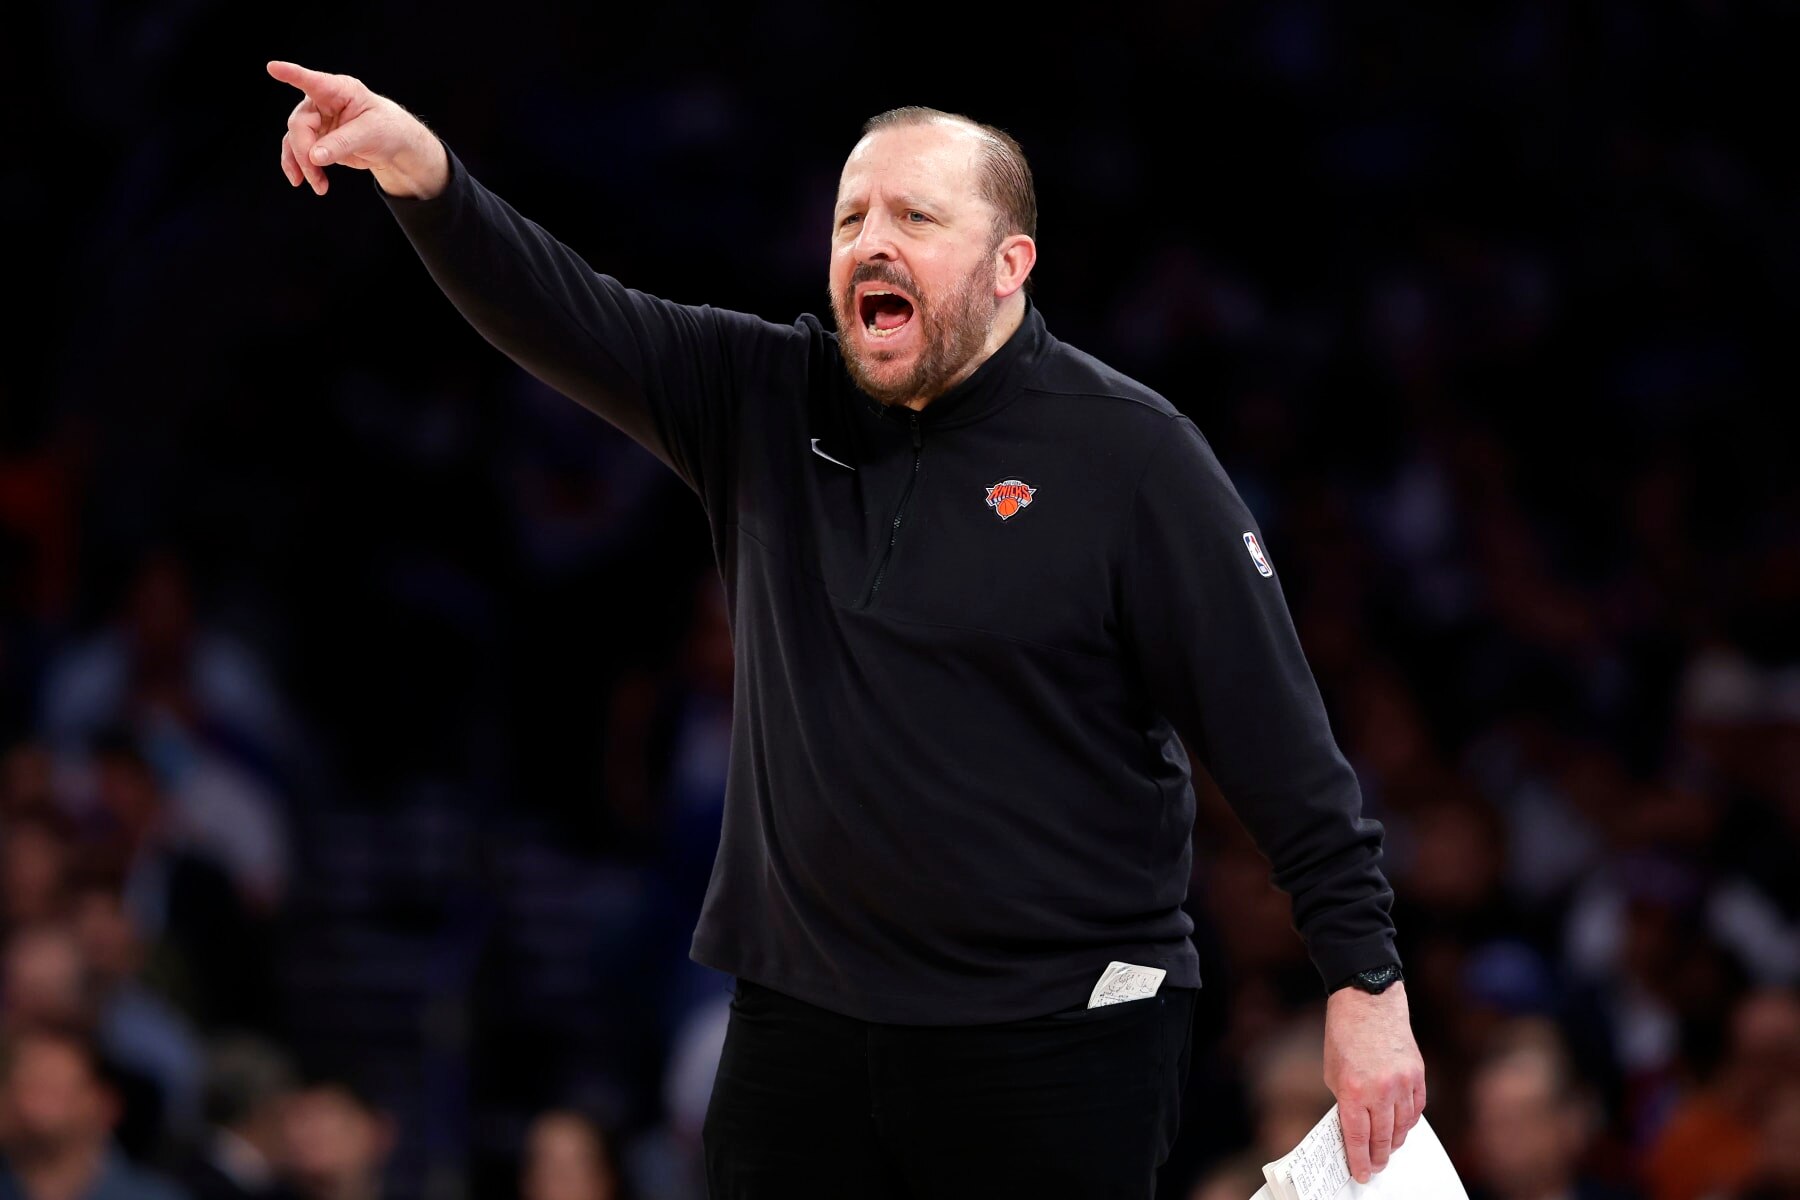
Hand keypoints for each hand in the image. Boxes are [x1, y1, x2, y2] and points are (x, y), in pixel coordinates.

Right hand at [267, 60, 447, 198]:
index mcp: (338, 90)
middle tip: (315, 173)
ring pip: (295, 140)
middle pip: (299, 124)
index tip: (273, 67)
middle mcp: (321, 102)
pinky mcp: (315, 139)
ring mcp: (316, 121)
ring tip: (319, 186)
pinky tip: (314, 182)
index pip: (312, 81)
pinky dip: (303, 169)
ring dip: (302, 164)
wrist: (392, 144)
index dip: (292, 74)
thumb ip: (342, 143)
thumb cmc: (386, 128)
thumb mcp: (370, 134)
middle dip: (304, 152)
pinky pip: (299, 152)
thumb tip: (313, 157)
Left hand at [1322, 981, 1426, 1183]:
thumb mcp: (1332, 1073)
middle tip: (1376, 1166)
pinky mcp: (1418, 1075)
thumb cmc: (1345, 1034)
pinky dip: (1409, 1122)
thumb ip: (1346, 1102)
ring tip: (1388, 1148)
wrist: (1368, 1002)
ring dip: (1395, 1142)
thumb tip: (1356, 1127)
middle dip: (1378, 1156)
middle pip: (1383, 1138)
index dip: (1360, 1160)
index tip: (1361, 1173)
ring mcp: (1403, 1083)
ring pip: (1403, 1127)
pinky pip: (1416, 1109)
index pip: (1358, 1138)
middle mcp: (1381, 1090)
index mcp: (1354, 1090)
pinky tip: (1401, 1127)